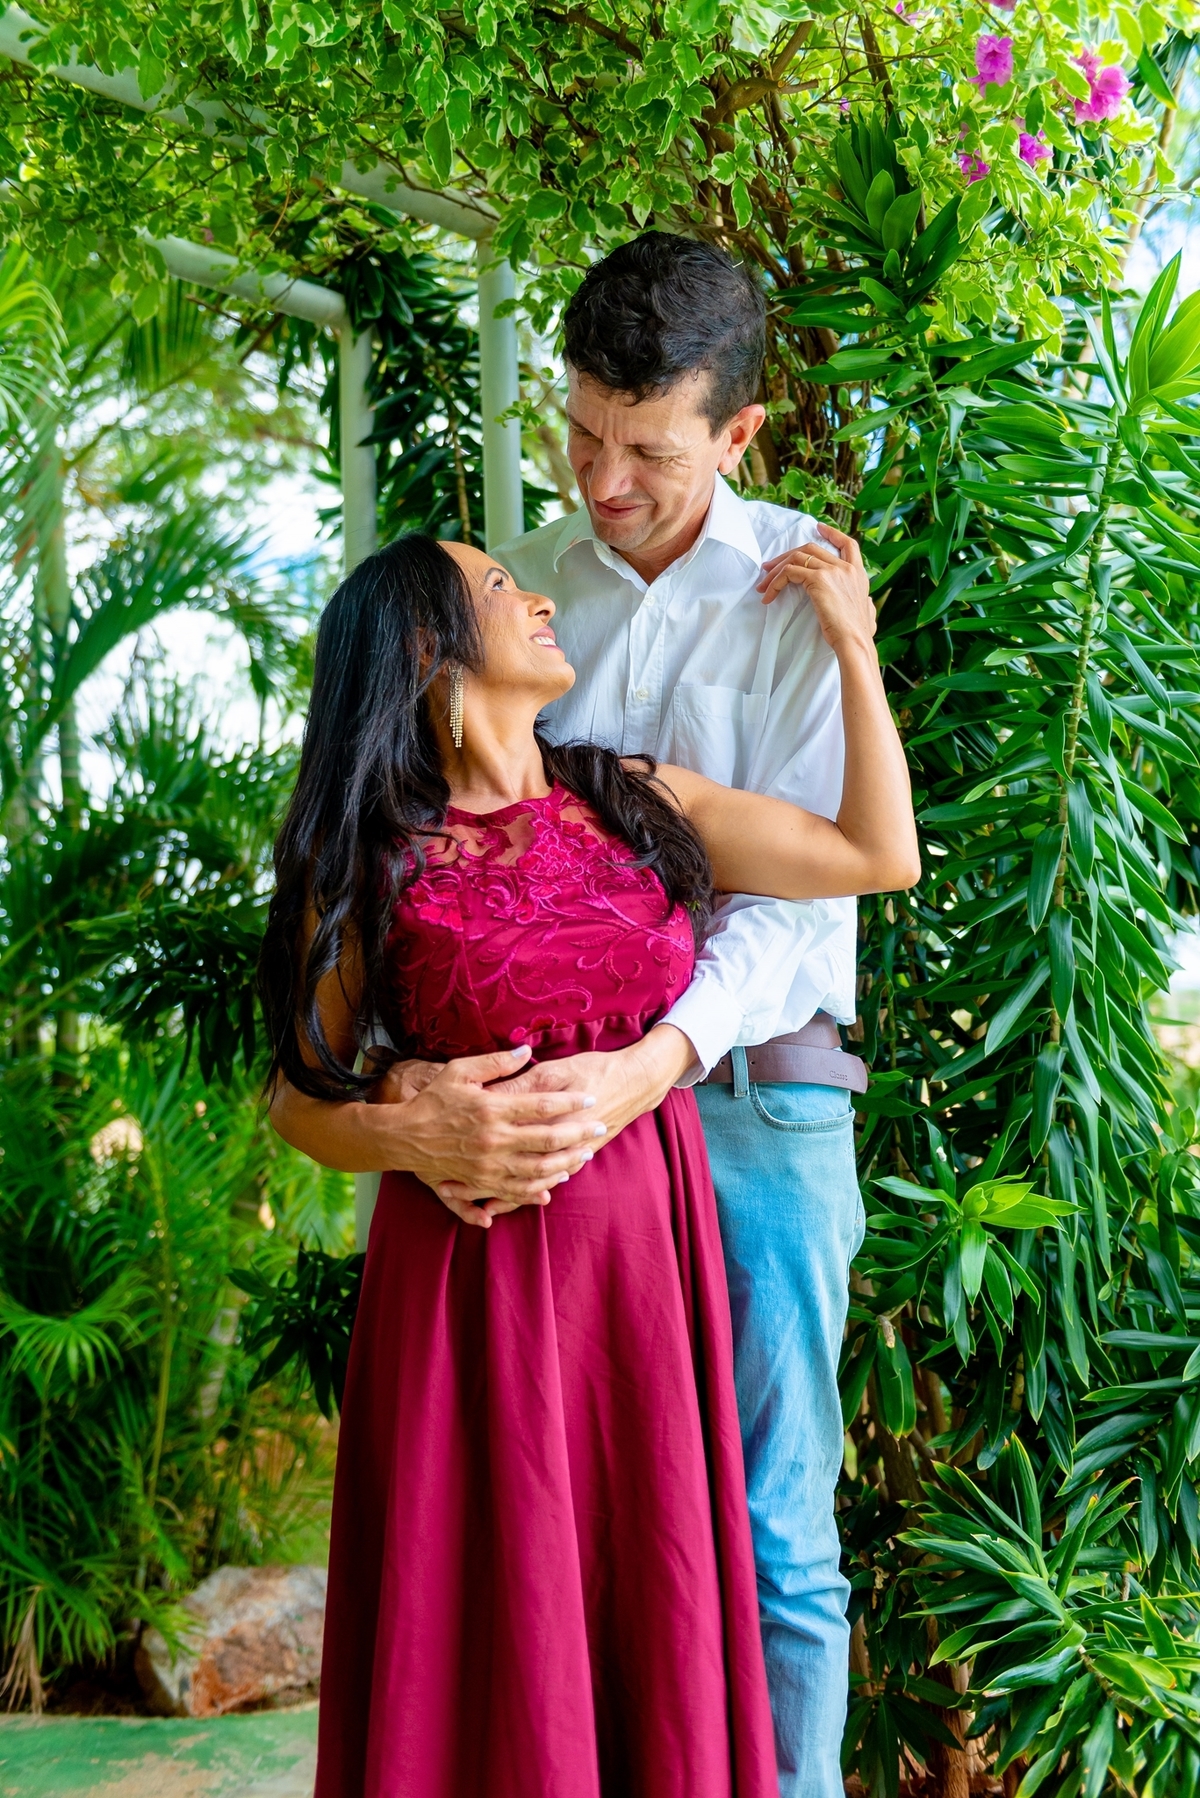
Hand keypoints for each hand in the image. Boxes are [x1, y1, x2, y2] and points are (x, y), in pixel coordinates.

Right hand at [370, 1045, 611, 1228]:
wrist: (404, 1136)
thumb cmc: (434, 1099)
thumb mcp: (460, 1071)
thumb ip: (496, 1062)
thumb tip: (527, 1051)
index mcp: (492, 1109)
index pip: (542, 1105)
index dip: (570, 1102)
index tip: (590, 1098)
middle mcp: (494, 1140)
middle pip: (547, 1139)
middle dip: (578, 1133)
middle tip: (599, 1126)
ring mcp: (488, 1166)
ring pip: (538, 1170)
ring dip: (565, 1163)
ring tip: (584, 1154)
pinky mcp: (480, 1183)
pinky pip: (515, 1192)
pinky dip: (538, 1190)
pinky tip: (554, 1184)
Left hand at [433, 1026, 696, 1211]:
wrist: (635, 1082)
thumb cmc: (592, 1069)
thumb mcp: (553, 1068)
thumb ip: (521, 1079)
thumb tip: (490, 1092)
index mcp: (543, 1110)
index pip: (501, 1121)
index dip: (472, 1131)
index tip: (443, 1137)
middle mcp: (552, 1137)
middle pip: (506, 1158)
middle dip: (474, 1171)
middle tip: (441, 1180)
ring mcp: (565, 1152)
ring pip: (523, 1180)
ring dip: (493, 1191)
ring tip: (461, 1199)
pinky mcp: (575, 1159)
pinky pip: (543, 1184)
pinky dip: (520, 1198)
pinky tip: (499, 1206)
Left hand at [756, 524, 875, 652]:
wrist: (854, 641)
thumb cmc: (857, 634)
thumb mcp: (867, 613)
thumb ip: (865, 603)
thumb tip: (866, 603)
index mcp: (858, 574)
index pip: (848, 544)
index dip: (832, 533)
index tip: (818, 527)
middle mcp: (846, 568)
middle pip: (811, 548)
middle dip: (787, 555)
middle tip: (770, 567)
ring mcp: (832, 571)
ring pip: (797, 557)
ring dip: (776, 570)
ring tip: (763, 585)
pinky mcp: (818, 579)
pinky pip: (789, 572)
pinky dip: (775, 583)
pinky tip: (768, 596)